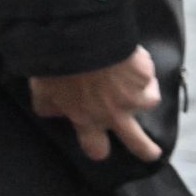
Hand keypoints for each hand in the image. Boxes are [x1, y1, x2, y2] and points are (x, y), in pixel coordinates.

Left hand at [29, 46, 163, 161]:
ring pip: (150, 101)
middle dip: (145, 150)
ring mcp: (134, 95)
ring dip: (147, 94)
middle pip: (136, 141)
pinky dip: (144, 70)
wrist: (85, 42)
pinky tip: (137, 60)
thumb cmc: (59, 69)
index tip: (101, 150)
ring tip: (145, 86)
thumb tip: (54, 112)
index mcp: (87, 119)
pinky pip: (149, 74)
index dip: (98, 149)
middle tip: (152, 154)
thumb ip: (49, 106)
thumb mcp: (42, 91)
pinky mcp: (146, 75)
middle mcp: (115, 113)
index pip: (95, 147)